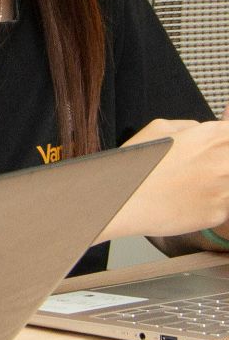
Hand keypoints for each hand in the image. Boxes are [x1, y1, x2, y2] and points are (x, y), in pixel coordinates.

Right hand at [112, 119, 228, 237]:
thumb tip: (203, 131)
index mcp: (215, 137)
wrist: (121, 202)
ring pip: (228, 185)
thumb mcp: (158, 128)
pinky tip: (183, 202)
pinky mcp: (219, 213)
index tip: (215, 150)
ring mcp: (225, 189)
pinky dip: (206, 205)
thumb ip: (191, 127)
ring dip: (216, 185)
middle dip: (218, 165)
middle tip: (196, 171)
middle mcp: (225, 162)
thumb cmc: (134, 165)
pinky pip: (221, 206)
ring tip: (187, 187)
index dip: (222, 144)